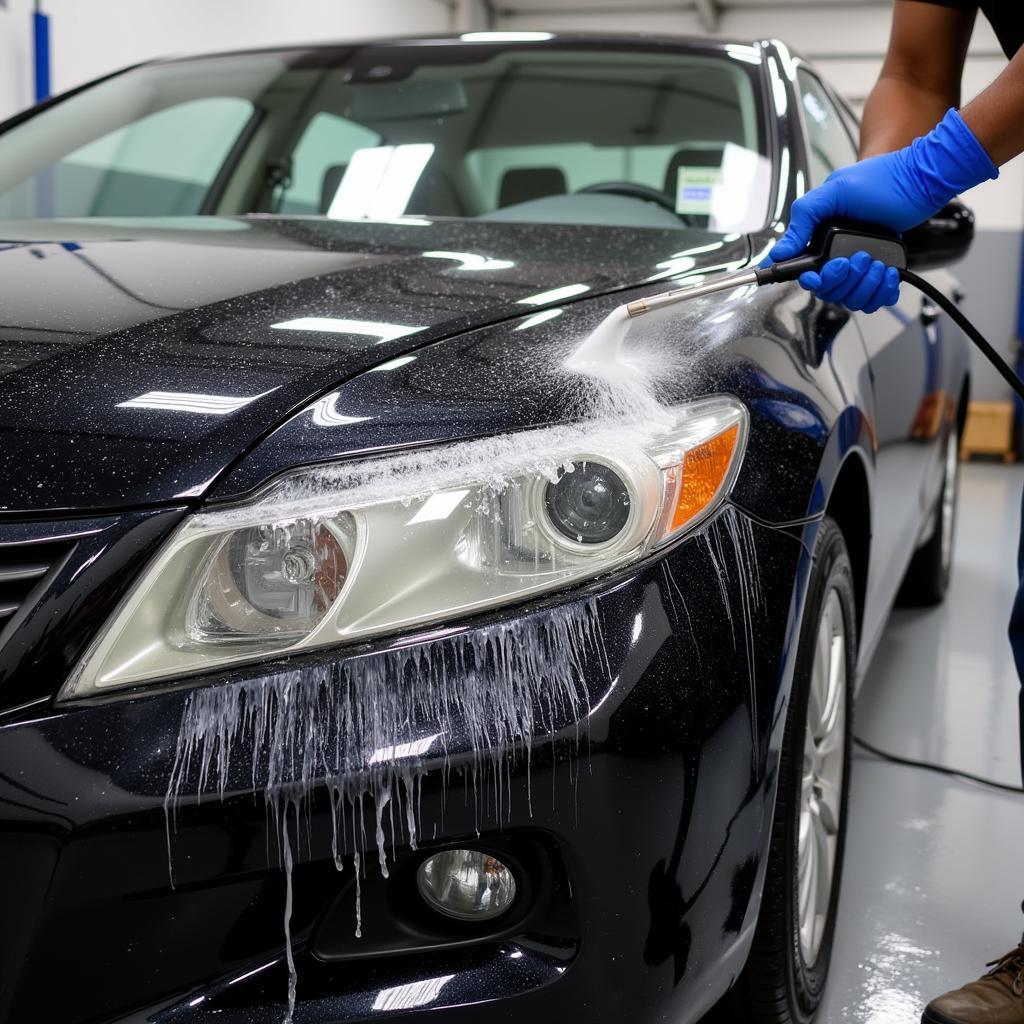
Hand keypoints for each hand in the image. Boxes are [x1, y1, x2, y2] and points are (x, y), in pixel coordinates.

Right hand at [768, 108, 996, 311]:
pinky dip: (882, 292)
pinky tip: (888, 274)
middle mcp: (839, 254)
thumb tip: (780, 251)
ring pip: (852, 297)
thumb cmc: (881, 181)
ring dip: (866, 285)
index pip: (808, 275)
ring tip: (877, 263)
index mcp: (822, 238)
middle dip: (846, 279)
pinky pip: (874, 298)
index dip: (813, 281)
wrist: (920, 181)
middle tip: (860, 258)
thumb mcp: (834, 192)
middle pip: (830, 290)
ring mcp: (860, 265)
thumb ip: (804, 220)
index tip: (820, 276)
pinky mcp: (881, 270)